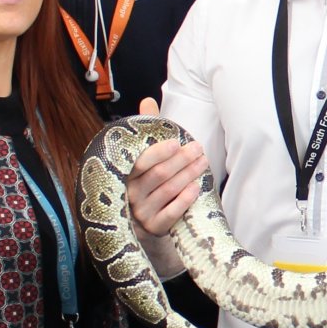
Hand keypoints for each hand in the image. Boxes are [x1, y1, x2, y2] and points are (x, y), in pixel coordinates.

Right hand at [125, 97, 206, 274]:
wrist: (139, 217)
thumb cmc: (144, 178)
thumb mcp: (142, 154)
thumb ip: (146, 130)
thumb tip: (148, 100)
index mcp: (124, 173)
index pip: (140, 162)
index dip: (158, 153)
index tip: (175, 143)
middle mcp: (130, 193)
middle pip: (158, 175)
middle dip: (180, 161)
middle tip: (198, 149)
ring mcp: (141, 212)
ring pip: (167, 192)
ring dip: (187, 176)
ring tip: (202, 162)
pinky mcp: (153, 227)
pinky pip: (170, 214)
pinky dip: (184, 201)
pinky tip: (195, 188)